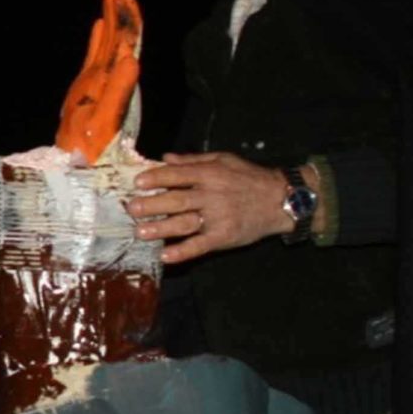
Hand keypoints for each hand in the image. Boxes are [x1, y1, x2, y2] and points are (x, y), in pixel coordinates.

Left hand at [129, 153, 293, 263]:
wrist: (281, 200)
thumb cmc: (249, 178)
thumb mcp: (224, 160)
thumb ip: (193, 160)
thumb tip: (164, 158)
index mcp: (210, 174)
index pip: (178, 175)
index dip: (156, 178)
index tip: (137, 183)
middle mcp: (212, 195)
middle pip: (176, 200)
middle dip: (151, 204)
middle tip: (131, 209)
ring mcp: (218, 217)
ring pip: (184, 223)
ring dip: (160, 228)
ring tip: (140, 232)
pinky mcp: (224, 237)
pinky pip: (200, 245)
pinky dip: (182, 251)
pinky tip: (165, 255)